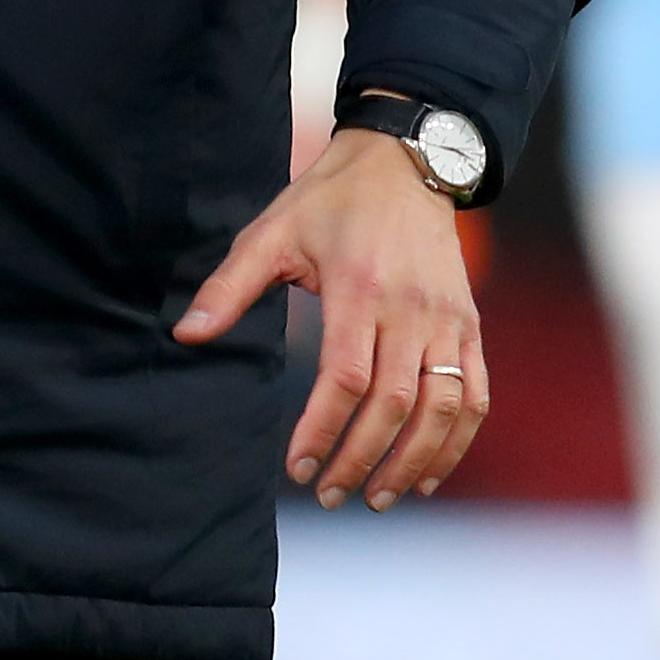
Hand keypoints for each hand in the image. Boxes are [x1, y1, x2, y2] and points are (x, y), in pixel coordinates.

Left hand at [175, 124, 486, 507]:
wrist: (404, 163)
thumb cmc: (329, 201)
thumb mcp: (271, 231)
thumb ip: (228, 286)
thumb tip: (184, 335)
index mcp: (357, 286)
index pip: (345, 378)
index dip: (322, 430)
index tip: (297, 468)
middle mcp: (410, 308)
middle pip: (394, 403)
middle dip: (361, 459)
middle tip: (330, 495)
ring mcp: (447, 318)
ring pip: (441, 407)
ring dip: (413, 461)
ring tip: (377, 496)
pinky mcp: (469, 324)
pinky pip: (475, 394)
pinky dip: (456, 441)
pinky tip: (428, 474)